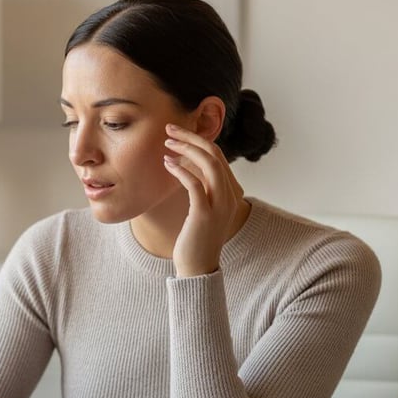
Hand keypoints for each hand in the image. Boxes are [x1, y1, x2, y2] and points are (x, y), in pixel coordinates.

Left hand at [163, 123, 244, 276]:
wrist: (198, 267)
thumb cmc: (195, 238)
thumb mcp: (202, 209)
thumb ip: (201, 188)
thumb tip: (185, 165)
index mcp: (231, 192)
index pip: (218, 157)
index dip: (199, 141)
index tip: (177, 134)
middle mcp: (230, 196)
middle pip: (215, 155)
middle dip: (191, 138)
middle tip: (169, 129)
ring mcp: (219, 205)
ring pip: (209, 165)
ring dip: (187, 149)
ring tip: (167, 143)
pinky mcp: (204, 214)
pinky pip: (194, 185)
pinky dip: (181, 171)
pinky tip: (168, 164)